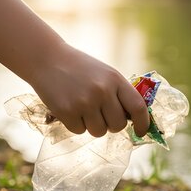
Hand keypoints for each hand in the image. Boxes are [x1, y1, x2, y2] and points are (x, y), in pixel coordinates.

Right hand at [29, 44, 149, 136]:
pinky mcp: (66, 111)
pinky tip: (70, 107)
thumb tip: (133, 119)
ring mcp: (84, 102)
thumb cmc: (80, 68)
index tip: (141, 131)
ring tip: (83, 108)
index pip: (137, 107)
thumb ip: (119, 93)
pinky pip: (79, 131)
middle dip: (111, 124)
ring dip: (92, 125)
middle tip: (101, 114)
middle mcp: (102, 91)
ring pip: (99, 132)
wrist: (47, 59)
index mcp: (115, 79)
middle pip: (118, 125)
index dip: (143, 123)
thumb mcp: (105, 73)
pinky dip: (75, 124)